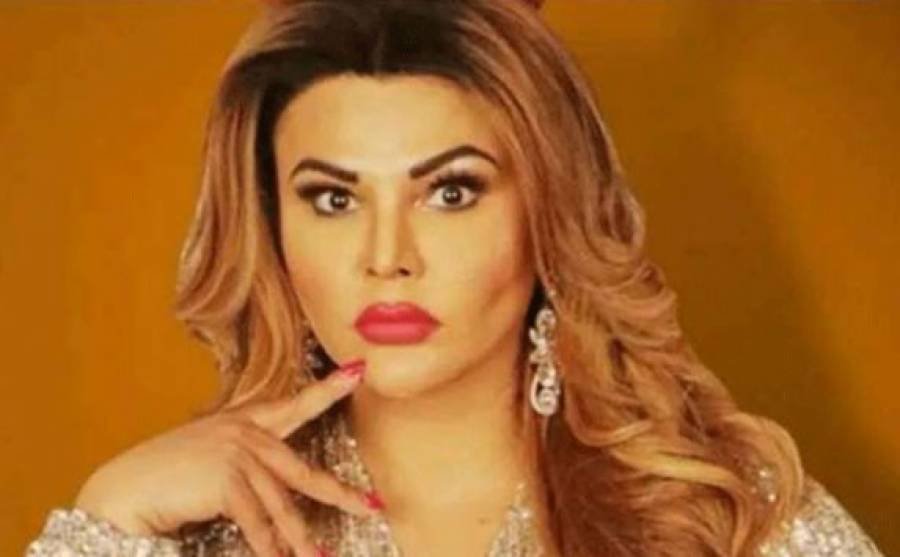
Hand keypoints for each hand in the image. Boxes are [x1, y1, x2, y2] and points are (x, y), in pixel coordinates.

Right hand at [74, 358, 375, 556]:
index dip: (328, 389)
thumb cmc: (165, 476)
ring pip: (282, 505)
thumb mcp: (210, 457)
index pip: (295, 404)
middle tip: (371, 506)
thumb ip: (247, 464)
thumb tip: (283, 498)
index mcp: (243, 421)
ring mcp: (237, 453)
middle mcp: (245, 432)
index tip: (357, 371)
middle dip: (340, 494)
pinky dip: (269, 548)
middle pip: (302, 470)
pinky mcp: (227, 478)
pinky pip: (258, 523)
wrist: (124, 490)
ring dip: (301, 540)